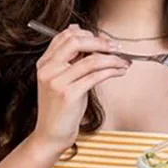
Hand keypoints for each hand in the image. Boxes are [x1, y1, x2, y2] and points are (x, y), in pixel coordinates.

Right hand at [30, 24, 129, 152]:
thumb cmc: (60, 108)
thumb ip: (70, 60)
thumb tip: (84, 36)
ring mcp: (57, 82)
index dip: (87, 34)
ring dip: (112, 59)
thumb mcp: (61, 79)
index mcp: (44, 63)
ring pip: (91, 60)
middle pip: (76, 42)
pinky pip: (95, 76)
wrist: (50, 134)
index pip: (65, 36)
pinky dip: (112, 71)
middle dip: (101, 42)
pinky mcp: (69, 95)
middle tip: (116, 47)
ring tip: (123, 61)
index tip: (103, 40)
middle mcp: (48, 69)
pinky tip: (119, 71)